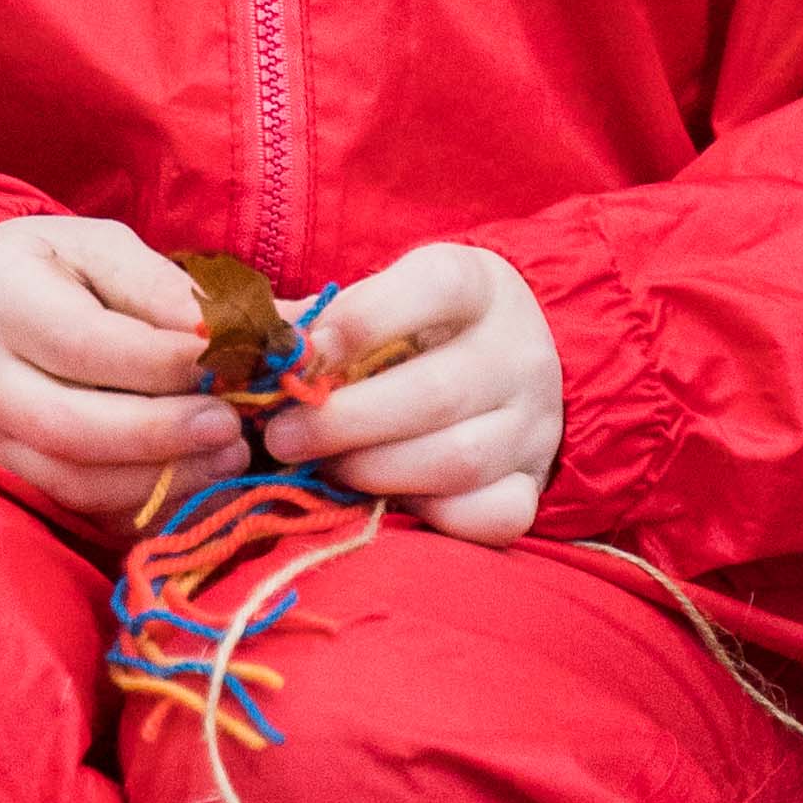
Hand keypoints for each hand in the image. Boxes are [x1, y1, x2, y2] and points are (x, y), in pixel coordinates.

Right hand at [0, 213, 241, 530]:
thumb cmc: (44, 271)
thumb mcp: (97, 248)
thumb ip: (163, 288)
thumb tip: (247, 329)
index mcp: (1, 303)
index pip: (88, 346)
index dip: (166, 363)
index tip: (235, 363)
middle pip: (74, 428)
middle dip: (164, 432)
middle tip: (233, 424)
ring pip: (75, 482)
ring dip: (162, 478)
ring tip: (228, 457)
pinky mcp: (6, 480)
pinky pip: (79, 511)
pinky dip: (143, 506)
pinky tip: (195, 484)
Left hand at [267, 243, 563, 542]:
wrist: (506, 362)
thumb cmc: (419, 329)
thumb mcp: (383, 301)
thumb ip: (325, 323)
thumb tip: (267, 353)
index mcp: (481, 286)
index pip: (438, 285)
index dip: (366, 318)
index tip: (308, 351)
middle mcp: (519, 352)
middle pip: (437, 392)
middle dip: (345, 422)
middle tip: (283, 437)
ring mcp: (535, 422)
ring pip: (460, 460)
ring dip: (375, 471)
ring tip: (327, 469)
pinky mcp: (534, 480)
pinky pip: (497, 515)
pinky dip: (437, 517)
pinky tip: (393, 503)